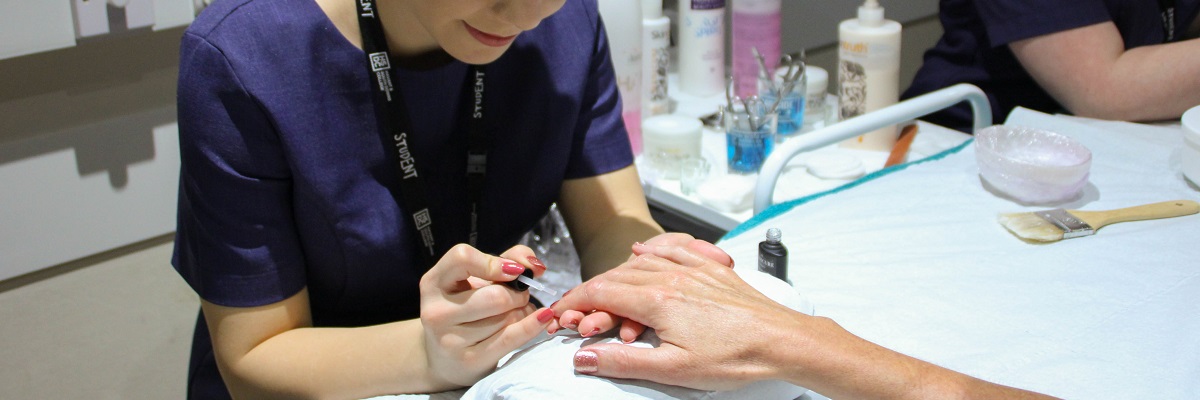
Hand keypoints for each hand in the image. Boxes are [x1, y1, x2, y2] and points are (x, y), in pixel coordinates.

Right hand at [419, 244, 555, 386]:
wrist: (445, 357)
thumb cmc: (466, 309)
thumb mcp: (476, 280)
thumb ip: (507, 259)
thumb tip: (534, 266)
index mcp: (434, 283)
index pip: (462, 258)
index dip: (493, 262)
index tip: (514, 271)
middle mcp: (436, 311)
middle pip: (495, 296)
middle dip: (518, 294)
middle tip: (520, 296)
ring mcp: (450, 339)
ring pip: (506, 318)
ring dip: (523, 312)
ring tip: (517, 313)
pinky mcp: (469, 360)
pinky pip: (510, 339)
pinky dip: (532, 325)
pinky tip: (543, 317)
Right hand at [550, 242, 803, 390]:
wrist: (782, 340)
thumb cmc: (736, 357)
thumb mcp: (673, 370)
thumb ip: (623, 362)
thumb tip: (584, 358)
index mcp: (658, 300)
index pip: (601, 293)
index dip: (574, 302)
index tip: (559, 312)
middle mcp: (672, 277)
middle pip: (616, 275)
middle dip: (590, 291)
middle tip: (575, 307)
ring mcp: (693, 270)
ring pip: (642, 262)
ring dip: (616, 274)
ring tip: (601, 288)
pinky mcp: (712, 270)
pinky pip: (674, 249)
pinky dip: (652, 250)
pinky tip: (645, 251)